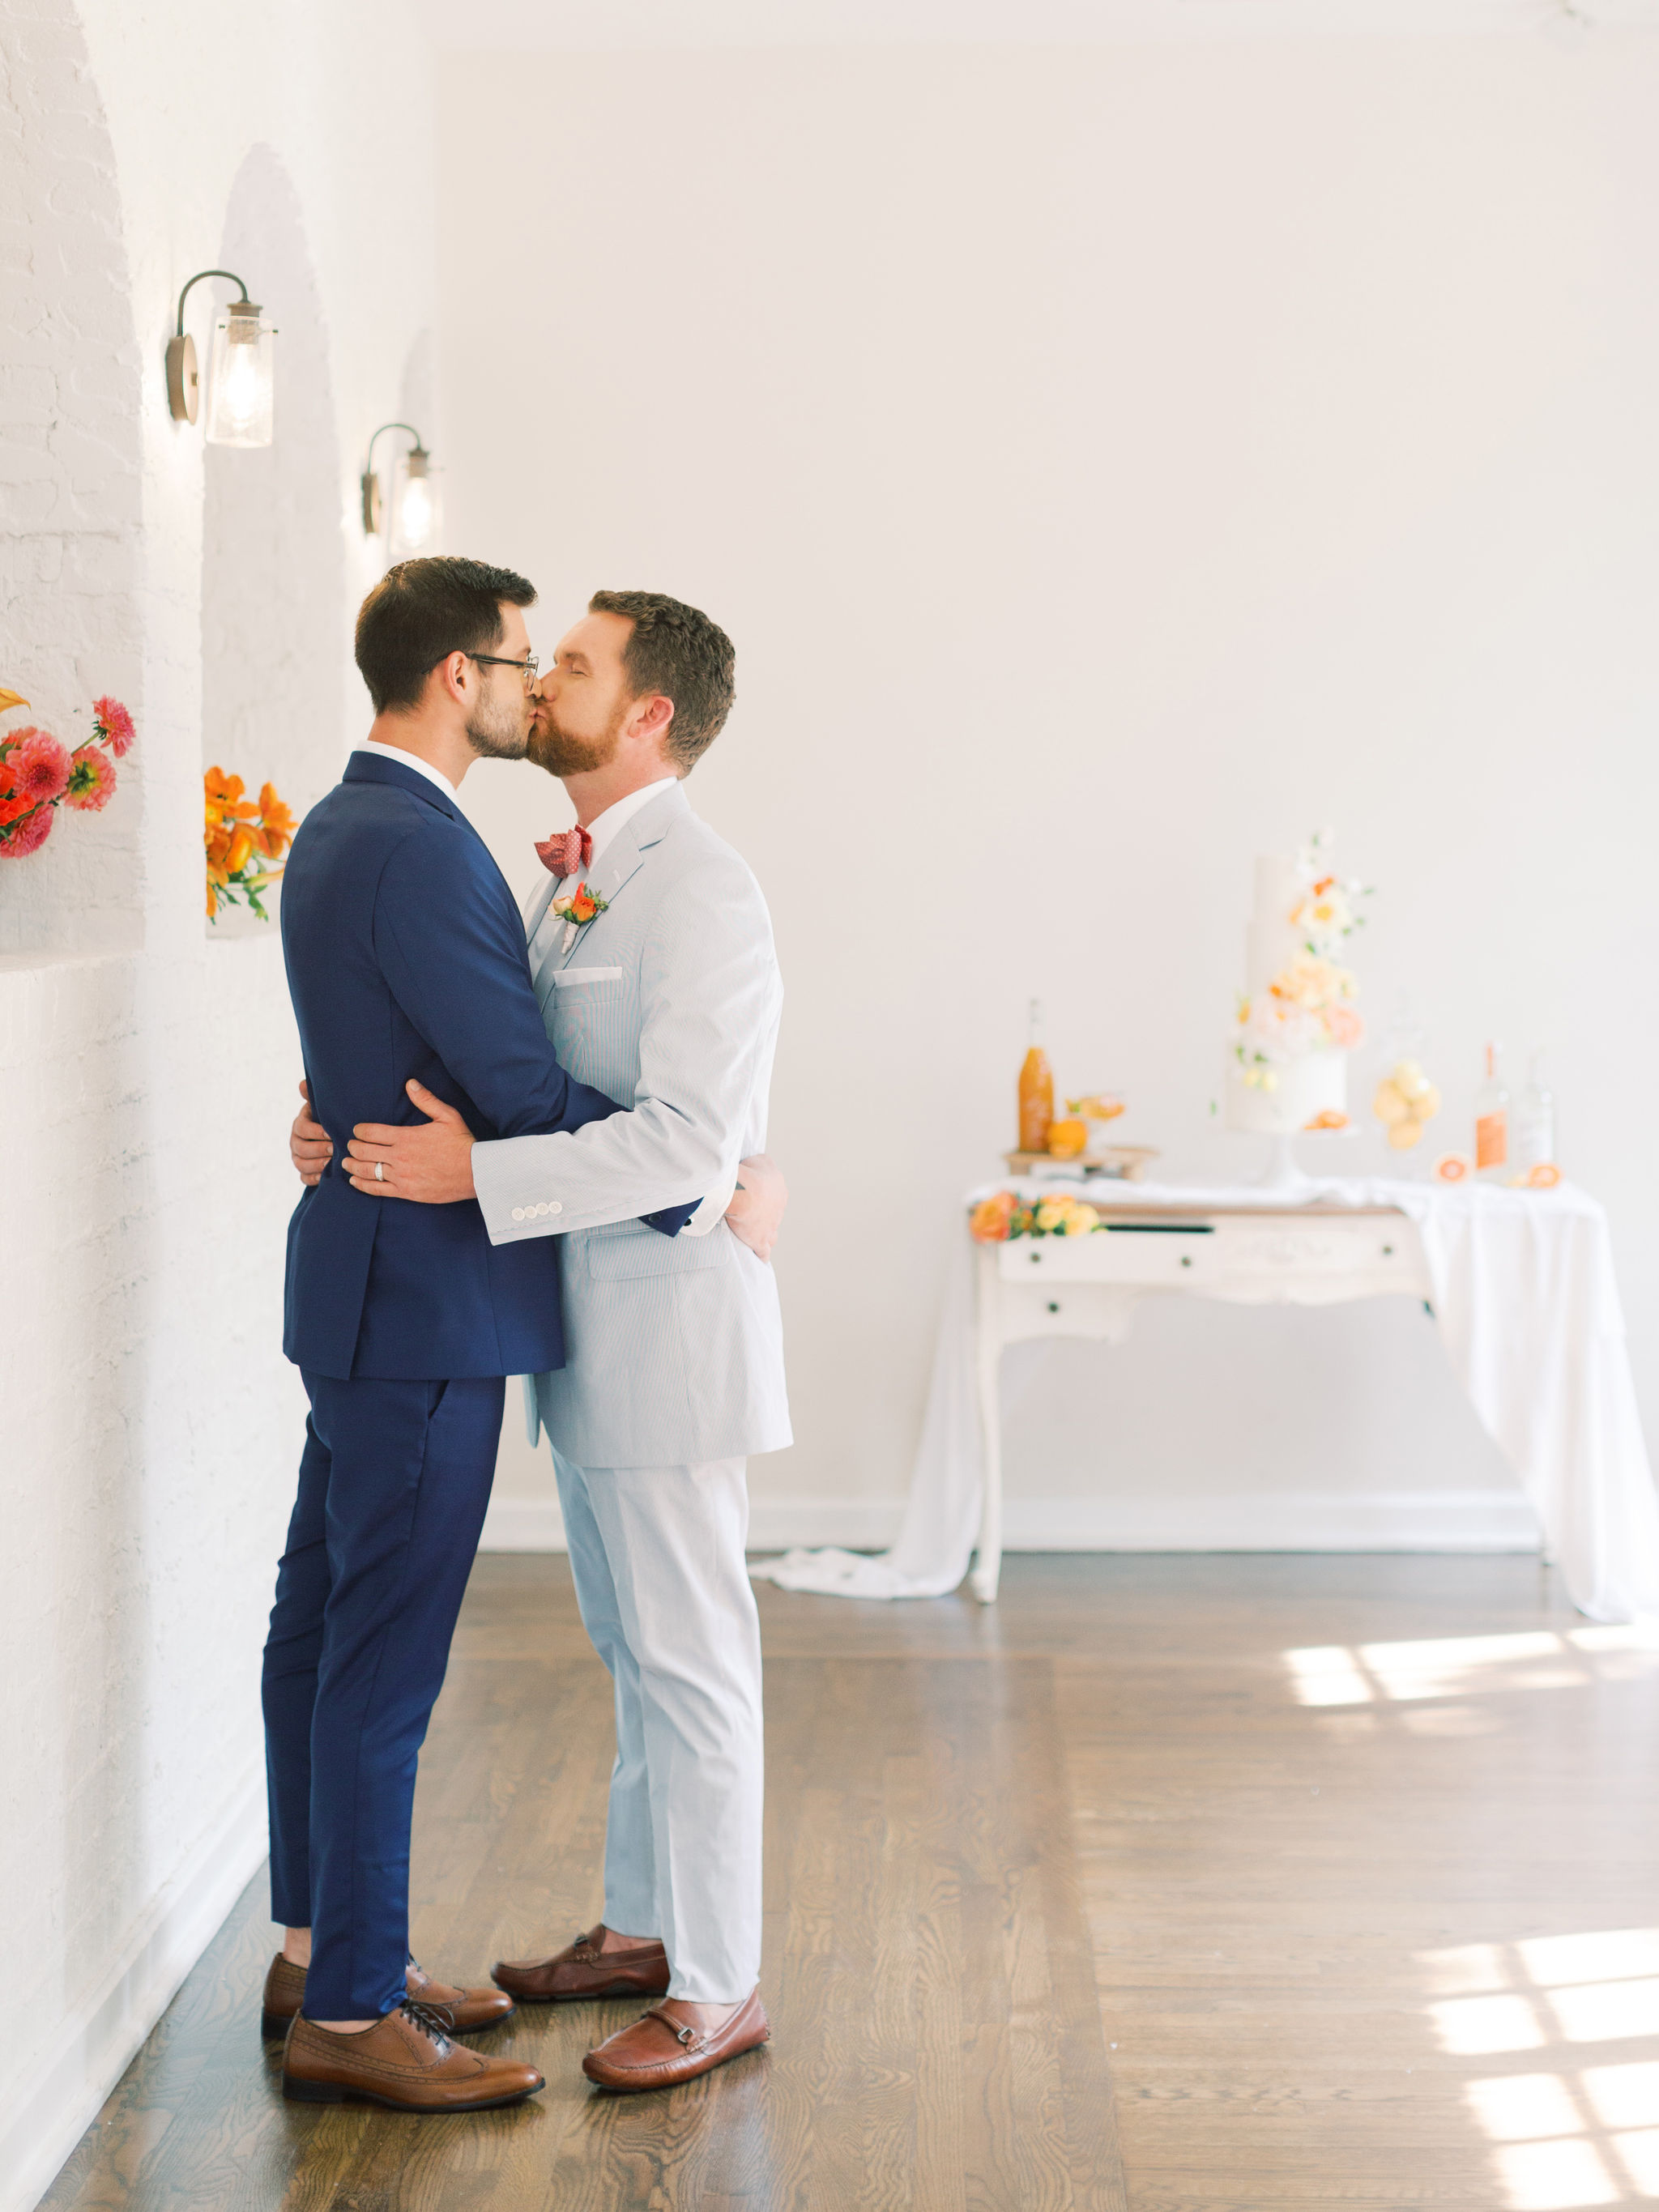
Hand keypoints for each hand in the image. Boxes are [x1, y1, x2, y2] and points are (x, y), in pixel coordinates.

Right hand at [291, 1080, 333, 1185]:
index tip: (330, 1133)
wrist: (332, 1137)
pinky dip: (314, 1178)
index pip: (302, 1129)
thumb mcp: (322, 1107)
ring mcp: (298, 1158)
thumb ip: (313, 1097)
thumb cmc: (329, 1119)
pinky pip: (305, 1178)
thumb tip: (302, 1084)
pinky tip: (326, 1176)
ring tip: (331, 1163)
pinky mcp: (304, 1172)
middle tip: (334, 1149)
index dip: (315, 1132)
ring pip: (301, 1164)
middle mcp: (296, 1142)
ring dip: (316, 1164)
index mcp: (300, 1125)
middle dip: (318, 1149)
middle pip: (301, 1149)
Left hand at [346, 1080, 476, 1202]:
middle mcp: (400, 1156)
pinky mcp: (406, 1192)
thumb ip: (426, 1100)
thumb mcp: (447, 1116)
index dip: (360, 1131)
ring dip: (352, 1166)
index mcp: (406, 1137)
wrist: (476, 1173)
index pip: (372, 1132)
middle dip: (353, 1147)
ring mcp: (401, 1176)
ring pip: (367, 1170)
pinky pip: (377, 1189)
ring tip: (346, 1162)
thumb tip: (410, 1083)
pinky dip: (362, 1185)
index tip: (357, 1130)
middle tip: (350, 1145)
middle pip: (365, 1151)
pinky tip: (354, 1181)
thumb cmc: (462, 1143)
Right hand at [723, 1153, 786, 1262]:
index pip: (773, 1197)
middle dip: (763, 1217)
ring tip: (755, 1236)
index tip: (752, 1200)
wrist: (744, 1192)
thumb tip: (758, 1169)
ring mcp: (772, 1227)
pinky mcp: (760, 1241)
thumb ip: (762, 1164)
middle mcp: (779, 1210)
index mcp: (779, 1191)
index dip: (762, 1199)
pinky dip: (761, 1255)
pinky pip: (763, 1252)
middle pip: (772, 1216)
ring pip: (772, 1235)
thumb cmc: (749, 1174)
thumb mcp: (760, 1160)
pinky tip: (759, 1257)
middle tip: (749, 1217)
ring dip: (765, 1235)